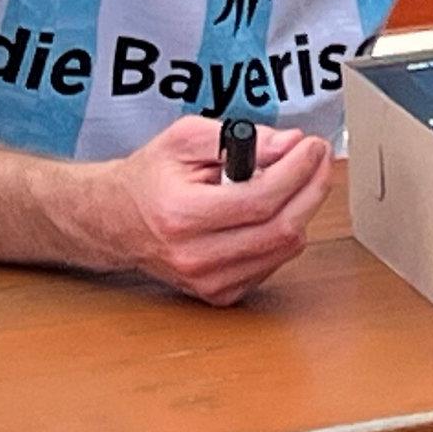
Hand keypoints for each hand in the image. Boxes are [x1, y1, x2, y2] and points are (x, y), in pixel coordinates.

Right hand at [91, 117, 332, 305]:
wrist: (115, 220)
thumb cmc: (150, 178)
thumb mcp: (185, 139)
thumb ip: (239, 138)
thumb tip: (289, 144)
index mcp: (181, 215)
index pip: (261, 199)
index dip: (298, 169)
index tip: (312, 145)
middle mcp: (194, 256)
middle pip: (282, 228)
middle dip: (313, 186)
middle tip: (318, 158)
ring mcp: (207, 281)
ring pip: (284, 248)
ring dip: (303, 209)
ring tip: (298, 178)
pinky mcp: (218, 293)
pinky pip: (273, 264)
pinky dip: (285, 233)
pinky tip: (274, 209)